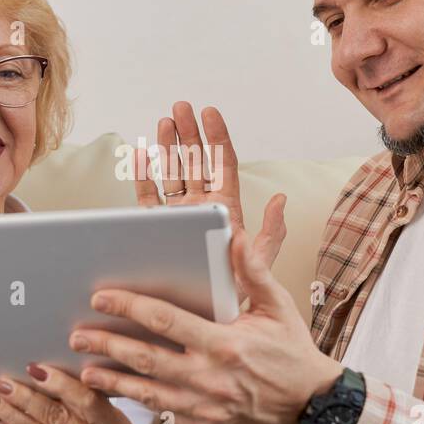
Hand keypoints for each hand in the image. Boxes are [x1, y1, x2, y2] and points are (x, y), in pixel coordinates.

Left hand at [71, 229, 343, 423]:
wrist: (313, 407)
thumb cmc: (293, 354)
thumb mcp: (278, 307)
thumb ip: (254, 271)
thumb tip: (236, 237)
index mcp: (225, 343)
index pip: (165, 320)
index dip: (129, 307)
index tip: (102, 297)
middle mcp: (209, 377)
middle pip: (145, 358)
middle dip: (106, 344)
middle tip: (77, 334)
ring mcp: (205, 406)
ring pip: (146, 392)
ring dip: (111, 380)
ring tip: (83, 369)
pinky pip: (162, 412)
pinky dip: (136, 402)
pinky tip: (115, 393)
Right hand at [136, 102, 286, 300]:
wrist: (205, 315)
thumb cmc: (235, 291)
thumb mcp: (259, 262)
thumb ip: (271, 232)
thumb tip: (281, 200)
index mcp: (226, 208)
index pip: (222, 165)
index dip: (216, 138)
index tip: (210, 112)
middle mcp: (200, 207)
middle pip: (195, 162)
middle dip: (189, 134)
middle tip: (182, 107)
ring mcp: (177, 215)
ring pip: (172, 174)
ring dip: (167, 147)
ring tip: (165, 121)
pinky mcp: (155, 228)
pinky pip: (148, 197)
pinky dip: (143, 175)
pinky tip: (142, 153)